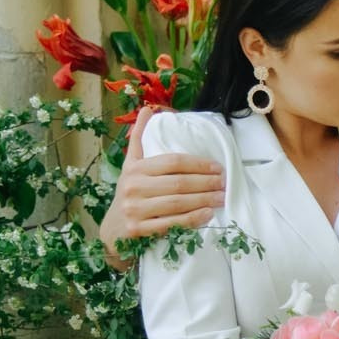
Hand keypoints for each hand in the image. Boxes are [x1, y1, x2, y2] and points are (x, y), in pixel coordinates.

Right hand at [100, 105, 226, 271]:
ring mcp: (135, 209)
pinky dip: (192, 219)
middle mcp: (133, 187)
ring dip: (204, 200)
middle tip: (224, 183)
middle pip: (178, 183)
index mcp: (135, 168)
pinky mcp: (139, 229)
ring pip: (177, 203)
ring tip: (221, 198)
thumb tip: (147, 109)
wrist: (113, 228)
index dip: (198, 164)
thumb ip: (139, 138)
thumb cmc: (130, 192)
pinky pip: (172, 223)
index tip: (217, 167)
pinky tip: (207, 214)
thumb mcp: (131, 164)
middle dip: (206, 183)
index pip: (173, 162)